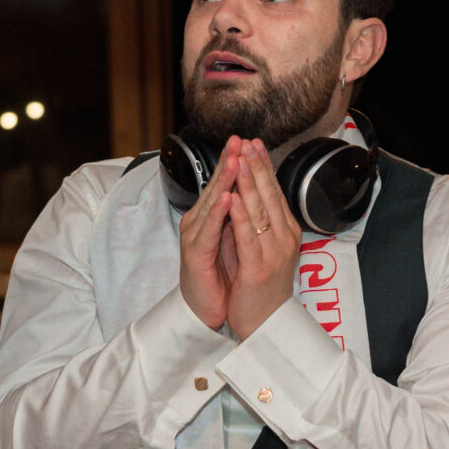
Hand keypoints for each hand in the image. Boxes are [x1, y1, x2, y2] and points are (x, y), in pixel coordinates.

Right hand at [176, 141, 238, 330]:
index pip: (225, 182)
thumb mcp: (233, 239)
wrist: (206, 309)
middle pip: (216, 186)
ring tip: (235, 160)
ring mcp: (195, 236)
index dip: (235, 161)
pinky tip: (226, 199)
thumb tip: (253, 190)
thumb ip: (239, 215)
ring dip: (224, 180)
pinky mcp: (194, 254)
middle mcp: (199, 220)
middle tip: (238, 139)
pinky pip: (208, 231)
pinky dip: (217, 214)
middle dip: (228, 161)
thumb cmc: (220, 275)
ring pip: (211, 203)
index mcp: (211, 215)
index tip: (248, 140)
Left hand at [222, 140, 299, 338]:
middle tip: (248, 142)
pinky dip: (240, 216)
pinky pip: (248, 237)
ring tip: (240, 160)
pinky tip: (232, 198)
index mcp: (286, 232)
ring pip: (260, 211)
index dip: (264, 167)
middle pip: (270, 196)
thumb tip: (251, 194)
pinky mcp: (258, 268)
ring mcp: (273, 253)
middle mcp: (284, 239)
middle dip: (257, 167)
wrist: (266, 325)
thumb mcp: (266, 248)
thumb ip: (261, 223)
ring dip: (249, 183)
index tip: (254, 144)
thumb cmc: (263, 288)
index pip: (275, 193)